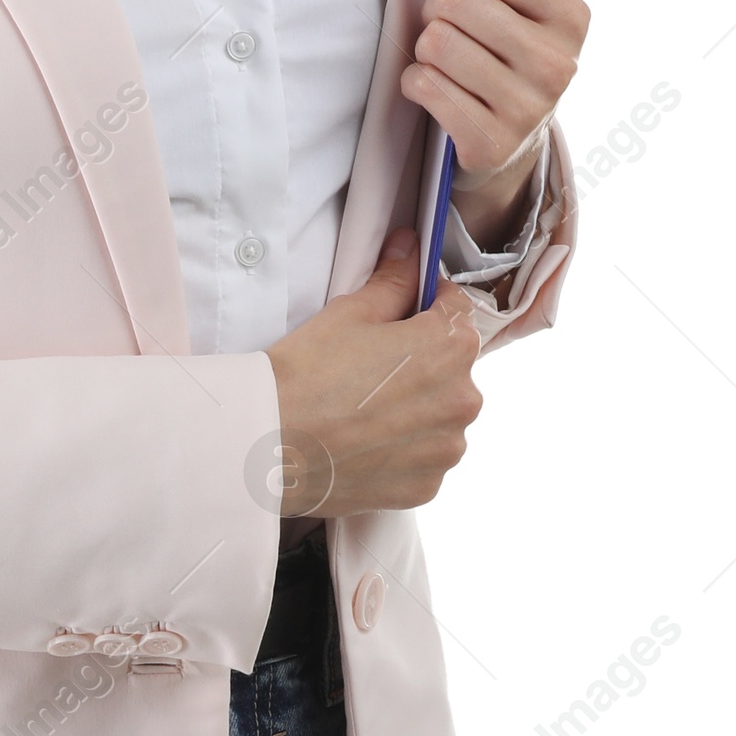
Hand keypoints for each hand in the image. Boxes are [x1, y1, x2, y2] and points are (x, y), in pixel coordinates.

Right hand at [264, 228, 483, 515]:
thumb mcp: (350, 311)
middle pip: (452, 364)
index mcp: (450, 348)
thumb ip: (393, 280)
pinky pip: (425, 455)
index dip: (427, 302)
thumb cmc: (309, 372)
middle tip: (371, 359)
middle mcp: (463, 400)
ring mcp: (446, 449)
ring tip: (365, 404)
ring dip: (417, 404)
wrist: (272, 444)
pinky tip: (365, 437)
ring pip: (440, 413)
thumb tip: (409, 249)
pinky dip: (404, 446)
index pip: (457, 308)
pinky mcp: (427, 487)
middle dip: (422, 357)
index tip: (400, 309)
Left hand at [400, 0, 588, 248]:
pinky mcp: (491, 143)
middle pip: (452, 0)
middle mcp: (559, 63)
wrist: (510, 141)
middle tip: (447, 24)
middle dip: (434, 7)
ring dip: (425, 48)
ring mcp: (529, 108)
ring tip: (446, 58)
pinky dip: (417, 82)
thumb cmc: (506, 46)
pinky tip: (439, 89)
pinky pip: (424, 86)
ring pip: (435, 43)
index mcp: (570, 13)